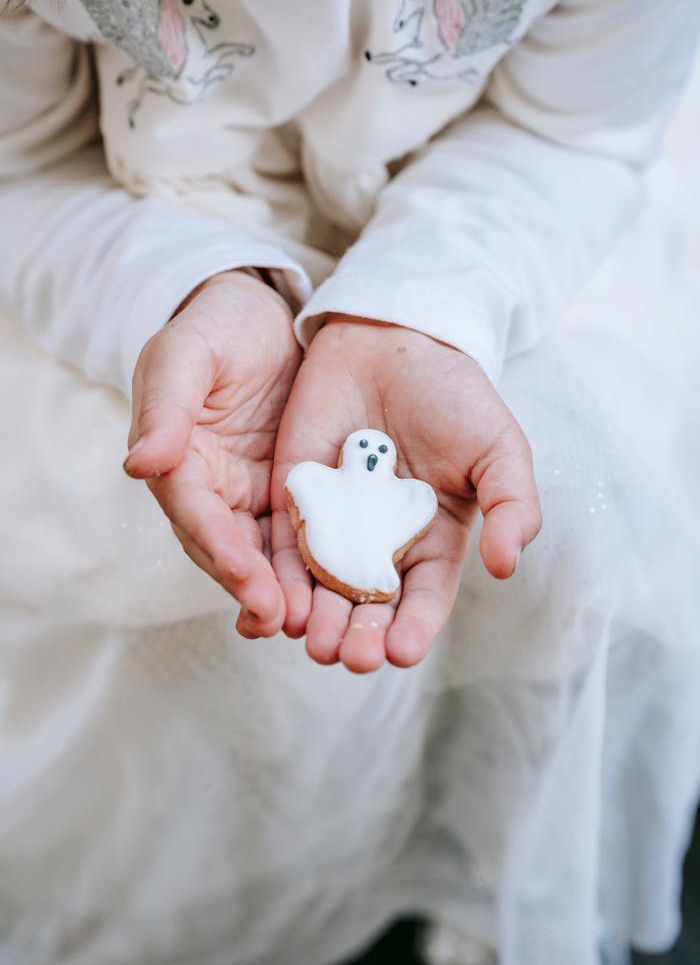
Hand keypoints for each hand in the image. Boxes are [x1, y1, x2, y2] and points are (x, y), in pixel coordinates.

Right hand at [123, 270, 300, 633]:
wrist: (261, 313)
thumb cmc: (216, 326)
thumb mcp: (186, 354)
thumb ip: (164, 406)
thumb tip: (137, 463)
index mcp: (178, 460)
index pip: (196, 516)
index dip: (222, 553)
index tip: (251, 585)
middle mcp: (210, 488)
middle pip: (227, 549)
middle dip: (252, 588)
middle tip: (283, 621)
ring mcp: (248, 493)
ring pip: (262, 554)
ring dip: (282, 591)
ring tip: (311, 625)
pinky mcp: (287, 491)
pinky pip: (298, 535)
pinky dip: (312, 566)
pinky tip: (338, 592)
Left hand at [270, 316, 540, 672]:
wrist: (392, 339)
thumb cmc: (453, 395)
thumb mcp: (497, 448)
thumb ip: (510, 504)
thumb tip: (505, 565)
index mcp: (433, 542)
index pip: (424, 599)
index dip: (415, 628)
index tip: (402, 652)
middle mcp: (382, 544)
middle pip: (369, 607)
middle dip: (361, 637)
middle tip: (351, 657)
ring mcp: (336, 525)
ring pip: (323, 588)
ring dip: (317, 621)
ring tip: (315, 642)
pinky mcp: (295, 500)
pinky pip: (283, 548)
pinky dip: (279, 579)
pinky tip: (277, 604)